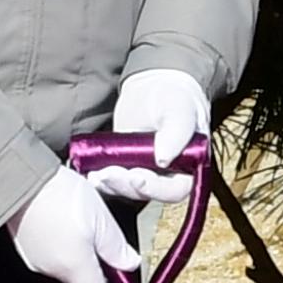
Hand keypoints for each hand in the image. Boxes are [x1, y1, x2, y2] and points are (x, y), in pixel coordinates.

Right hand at [8, 162, 141, 282]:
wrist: (19, 179)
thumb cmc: (62, 196)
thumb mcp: (100, 218)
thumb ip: (115, 246)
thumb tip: (129, 264)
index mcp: (76, 268)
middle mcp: (53, 272)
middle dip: (98, 277)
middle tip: (112, 258)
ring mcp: (36, 263)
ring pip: (67, 269)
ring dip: (80, 260)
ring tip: (87, 233)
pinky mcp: (26, 251)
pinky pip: (52, 258)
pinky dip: (64, 251)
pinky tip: (66, 229)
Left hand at [96, 64, 211, 199]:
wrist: (153, 89)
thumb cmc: (175, 97)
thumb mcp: (178, 110)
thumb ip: (176, 132)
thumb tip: (164, 158)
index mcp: (190, 167)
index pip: (174, 189)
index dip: (155, 189)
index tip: (136, 176)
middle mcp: (170, 176)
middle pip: (148, 193)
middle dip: (126, 186)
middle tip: (108, 173)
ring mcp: (147, 174)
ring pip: (129, 189)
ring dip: (112, 184)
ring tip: (97, 174)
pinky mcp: (128, 168)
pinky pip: (116, 180)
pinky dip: (104, 180)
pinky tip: (92, 173)